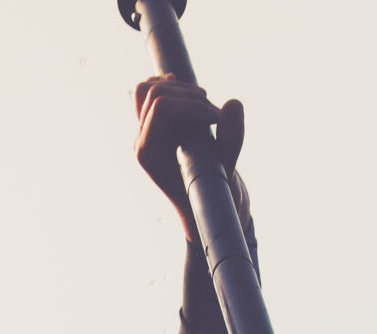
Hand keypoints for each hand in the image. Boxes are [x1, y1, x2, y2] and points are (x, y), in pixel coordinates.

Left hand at [135, 74, 244, 242]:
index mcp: (149, 152)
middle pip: (154, 93)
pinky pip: (150, 92)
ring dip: (184, 91)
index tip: (216, 118)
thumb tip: (233, 104)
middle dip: (190, 98)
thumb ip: (231, 140)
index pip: (161, 107)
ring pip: (150, 89)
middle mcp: (143, 139)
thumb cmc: (212, 194)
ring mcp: (147, 131)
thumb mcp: (227, 169)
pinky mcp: (157, 126)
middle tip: (214, 116)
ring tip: (207, 109)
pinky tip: (183, 88)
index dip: (192, 106)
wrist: (204, 205)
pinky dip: (168, 85)